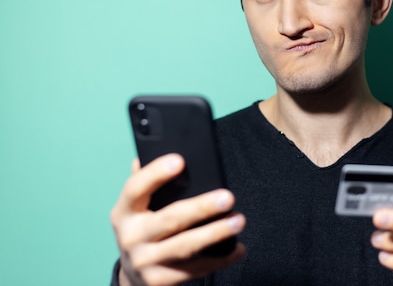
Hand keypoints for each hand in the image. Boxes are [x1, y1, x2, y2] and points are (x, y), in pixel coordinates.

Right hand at [110, 154, 245, 285]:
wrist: (133, 274)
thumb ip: (146, 180)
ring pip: (185, 247)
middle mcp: (130, 237)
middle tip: (228, 197)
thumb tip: (157, 149)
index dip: (155, 174)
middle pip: (170, 220)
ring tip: (239, 221)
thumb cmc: (143, 227)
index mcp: (124, 211)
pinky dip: (220, 259)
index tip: (180, 160)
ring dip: (215, 233)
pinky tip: (238, 248)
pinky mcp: (161, 281)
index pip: (135, 188)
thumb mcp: (137, 206)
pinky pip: (195, 270)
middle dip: (201, 208)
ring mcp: (145, 262)